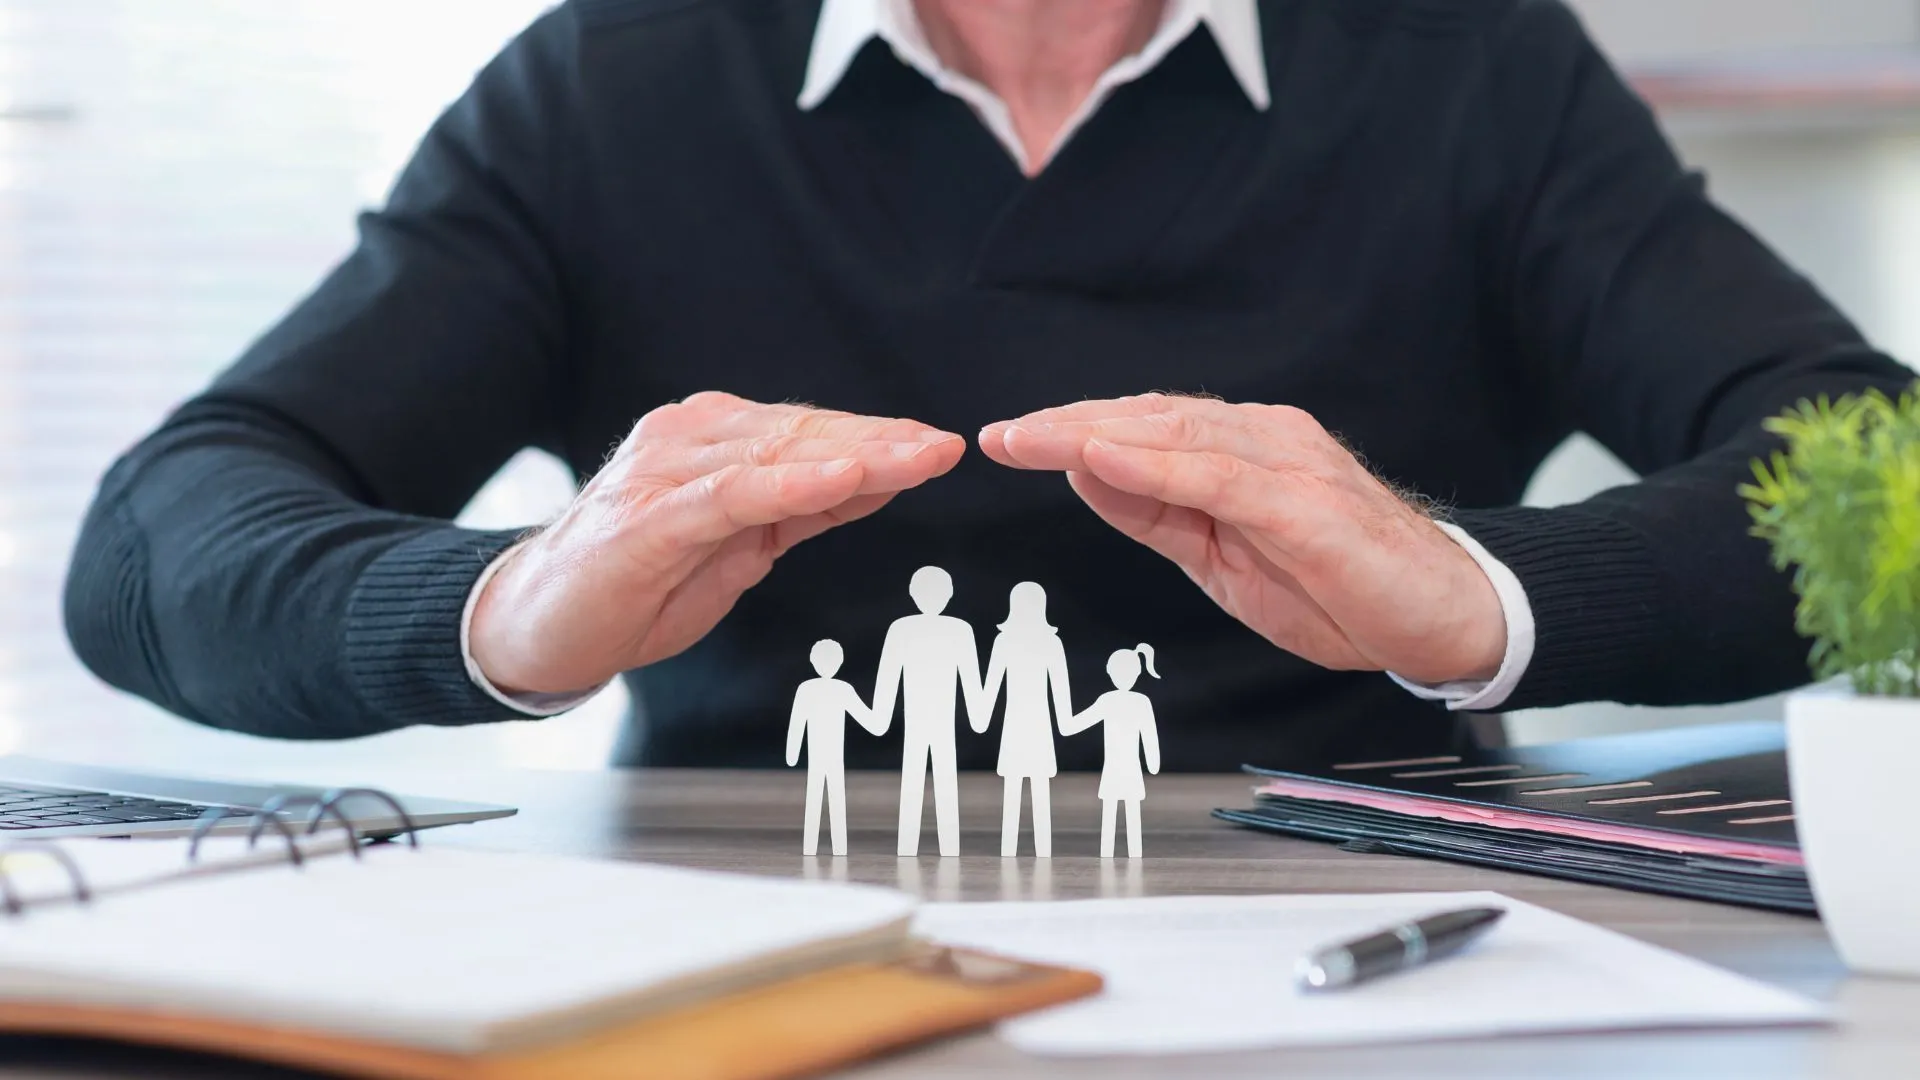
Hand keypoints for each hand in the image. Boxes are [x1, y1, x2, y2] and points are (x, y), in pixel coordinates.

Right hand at [471, 392, 963, 695]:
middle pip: (804, 434)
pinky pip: (734, 495)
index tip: (938, 444)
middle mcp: (688, 440)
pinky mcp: (647, 519)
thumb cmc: (634, 586)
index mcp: (711, 443)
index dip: (879, 437)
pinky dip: (794, 485)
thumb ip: (800, 511)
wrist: (537, 627)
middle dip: (883, 441)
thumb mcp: (738, 548)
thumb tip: (877, 479)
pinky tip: (843, 477)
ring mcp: (665, 474)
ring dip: (858, 454)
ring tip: (919, 456)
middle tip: (946, 447)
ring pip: (779, 455)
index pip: (809, 432)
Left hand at [979, 394, 1504, 684]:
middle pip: (1148, 419)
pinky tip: (1103, 458)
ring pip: (1174, 435)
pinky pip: (1218, 475)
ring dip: (1094, 433)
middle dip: (1066, 425)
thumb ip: (1156, 513)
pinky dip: (1155, 464)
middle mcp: (1264, 439)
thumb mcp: (1220, 557)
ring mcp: (1287, 464)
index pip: (1143, 428)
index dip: (1072, 429)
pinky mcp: (1306, 503)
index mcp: (1242, 452)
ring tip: (1029, 438)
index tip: (1008, 438)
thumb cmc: (1340, 586)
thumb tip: (1084, 473)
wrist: (1444, 615)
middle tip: (998, 435)